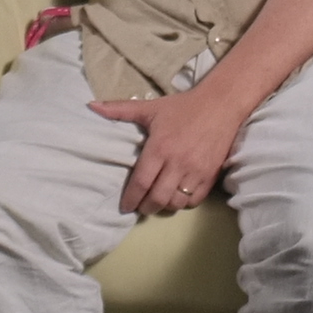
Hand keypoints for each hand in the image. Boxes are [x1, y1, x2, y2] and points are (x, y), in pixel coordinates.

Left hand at [90, 81, 250, 218]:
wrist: (221, 104)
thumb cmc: (183, 107)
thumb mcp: (150, 107)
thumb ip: (119, 109)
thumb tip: (91, 106)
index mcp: (160, 147)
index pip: (141, 182)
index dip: (131, 199)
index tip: (125, 206)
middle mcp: (177, 162)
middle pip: (157, 198)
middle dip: (145, 207)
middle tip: (140, 207)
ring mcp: (196, 171)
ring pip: (176, 202)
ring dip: (164, 206)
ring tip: (158, 201)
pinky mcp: (210, 176)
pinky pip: (194, 200)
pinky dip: (184, 202)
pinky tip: (177, 196)